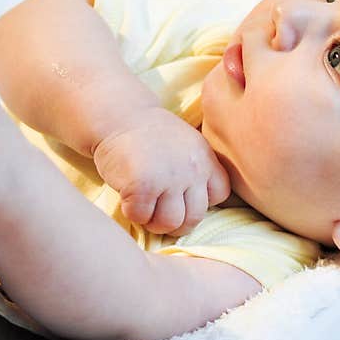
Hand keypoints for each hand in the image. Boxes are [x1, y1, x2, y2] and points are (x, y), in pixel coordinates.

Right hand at [92, 107, 230, 235]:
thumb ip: (197, 171)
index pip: (219, 195)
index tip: (182, 195)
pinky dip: (132, 212)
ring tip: (143, 208)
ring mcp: (168, 178)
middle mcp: (192, 170)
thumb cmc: (151, 136)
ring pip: (169, 223)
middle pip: (193, 218)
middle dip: (175, 223)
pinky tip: (127, 197)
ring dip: (153, 222)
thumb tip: (196, 208)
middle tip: (158, 212)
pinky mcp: (142, 186)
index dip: (200, 201)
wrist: (120, 116)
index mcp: (205, 160)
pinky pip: (141, 216)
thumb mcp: (187, 145)